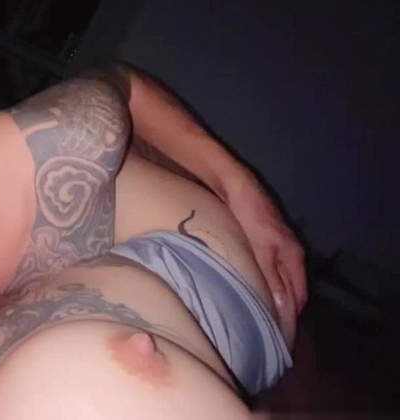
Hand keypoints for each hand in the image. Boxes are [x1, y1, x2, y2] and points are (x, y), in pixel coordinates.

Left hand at [224, 176, 306, 343]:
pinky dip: (264, 292)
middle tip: (267, 342)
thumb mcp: (259, 246)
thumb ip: (270, 276)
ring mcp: (276, 250)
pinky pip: (269, 277)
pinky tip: (251, 299)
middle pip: (291, 296)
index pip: (296, 300)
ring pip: (279, 287)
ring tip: (259, 327)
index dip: (289, 323)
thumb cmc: (246, 213)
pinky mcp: (262, 246)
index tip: (278, 345)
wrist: (232, 183)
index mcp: (292, 257)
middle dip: (283, 319)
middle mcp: (288, 256)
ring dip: (273, 306)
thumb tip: (281, 309)